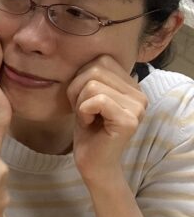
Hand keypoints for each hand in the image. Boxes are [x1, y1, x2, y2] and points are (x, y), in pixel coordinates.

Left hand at [67, 56, 146, 185]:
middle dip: (77, 89)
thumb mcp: (86, 95)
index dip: (81, 78)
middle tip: (83, 111)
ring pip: (93, 84)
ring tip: (88, 118)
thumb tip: (80, 54)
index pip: (101, 60)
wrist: (92, 163)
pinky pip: (96, 100)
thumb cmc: (88, 129)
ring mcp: (137, 107)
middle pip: (95, 69)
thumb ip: (91, 75)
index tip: (84, 100)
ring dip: (80, 102)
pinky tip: (89, 124)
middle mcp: (139, 94)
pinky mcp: (129, 120)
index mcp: (131, 85)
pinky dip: (83, 111)